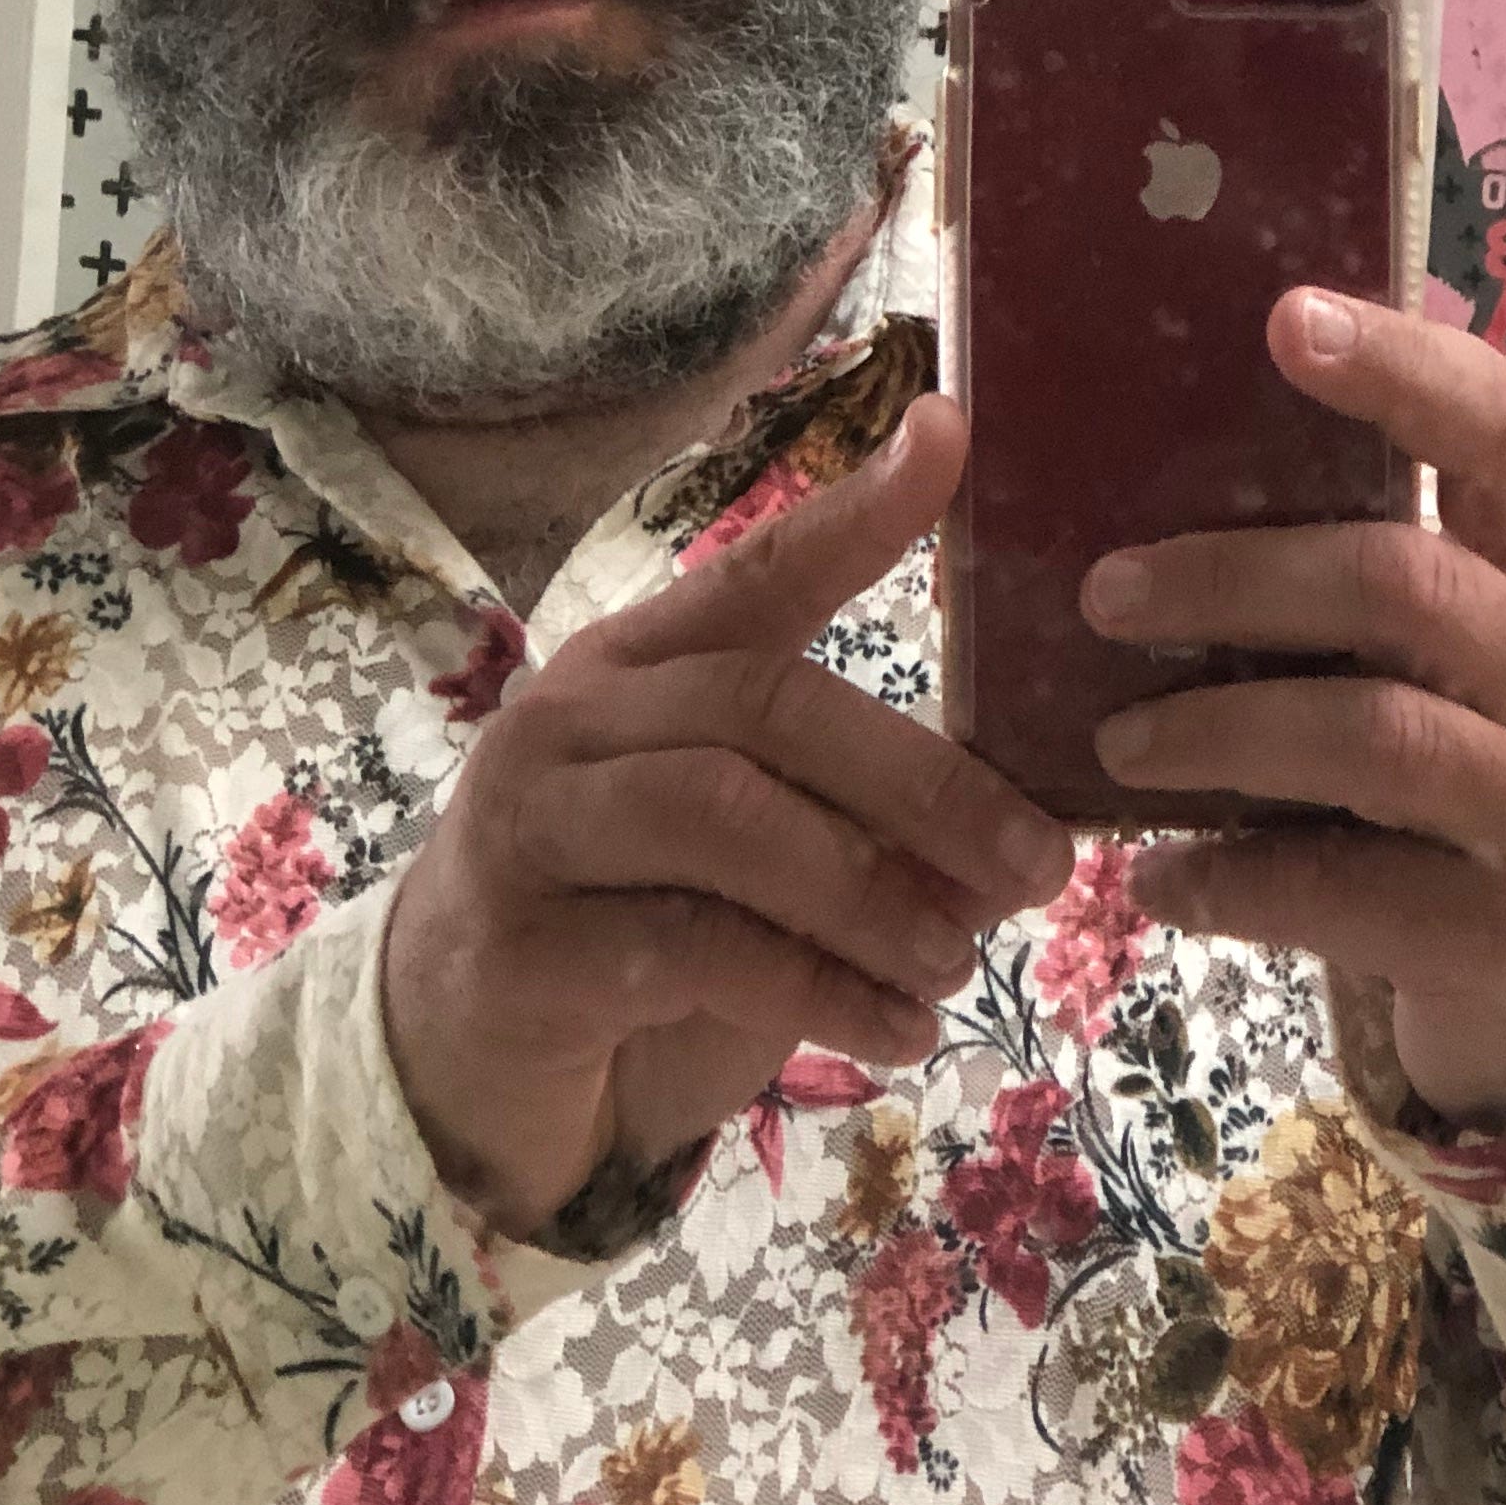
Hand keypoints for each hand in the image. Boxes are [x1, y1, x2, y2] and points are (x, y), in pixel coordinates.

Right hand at [382, 400, 1072, 1242]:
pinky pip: (690, 948)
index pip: (757, 570)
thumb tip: (1021, 845)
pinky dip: (818, 990)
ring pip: (721, 816)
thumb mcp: (765, 868)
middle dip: (920, 783)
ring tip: (958, 962)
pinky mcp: (518, 949)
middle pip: (763, 703)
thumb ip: (868, 834)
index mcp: (642, 665)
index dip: (855, 511)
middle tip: (1039, 863)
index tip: (951, 432)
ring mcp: (531, 825)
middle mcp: (573, 718)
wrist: (466, 1072)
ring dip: (866, 892)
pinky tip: (897, 1032)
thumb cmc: (640, 939)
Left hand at [1083, 294, 1505, 1124]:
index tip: (1286, 317)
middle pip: (1400, 582)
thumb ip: (1375, 564)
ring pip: (1372, 733)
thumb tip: (1156, 466)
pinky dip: (1229, 880)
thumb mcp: (1470, 651)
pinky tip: (1155, 877)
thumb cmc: (1487, 767)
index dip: (1403, 366)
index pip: (1505, 428)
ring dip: (1218, 731)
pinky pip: (1343, 892)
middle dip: (1232, 580)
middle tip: (1104, 595)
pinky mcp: (1505, 929)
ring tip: (1117, 743)